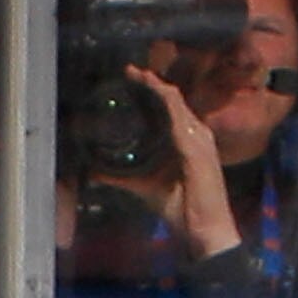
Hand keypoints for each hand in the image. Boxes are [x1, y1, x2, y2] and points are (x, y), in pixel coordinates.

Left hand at [126, 64, 243, 258]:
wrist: (202, 227)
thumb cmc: (181, 207)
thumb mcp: (144, 186)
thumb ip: (122, 178)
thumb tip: (96, 172)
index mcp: (187, 140)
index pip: (170, 108)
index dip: (153, 91)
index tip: (132, 78)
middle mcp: (196, 134)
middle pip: (173, 99)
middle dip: (152, 82)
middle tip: (130, 69)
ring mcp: (199, 138)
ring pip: (177, 103)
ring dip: (157, 86)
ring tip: (139, 74)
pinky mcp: (198, 147)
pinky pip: (181, 117)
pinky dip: (167, 102)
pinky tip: (155, 91)